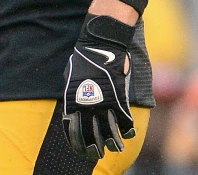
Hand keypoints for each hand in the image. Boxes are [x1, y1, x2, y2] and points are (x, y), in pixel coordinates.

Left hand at [63, 14, 136, 160]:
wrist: (100, 44)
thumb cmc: (83, 58)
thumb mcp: (69, 76)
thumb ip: (71, 94)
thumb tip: (71, 108)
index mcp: (72, 99)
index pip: (71, 128)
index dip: (75, 142)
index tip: (79, 150)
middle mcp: (87, 104)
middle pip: (89, 134)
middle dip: (92, 148)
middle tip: (95, 154)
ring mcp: (104, 102)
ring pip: (109, 132)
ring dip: (112, 143)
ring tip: (114, 149)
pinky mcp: (120, 98)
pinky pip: (125, 120)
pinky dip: (127, 130)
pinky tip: (128, 135)